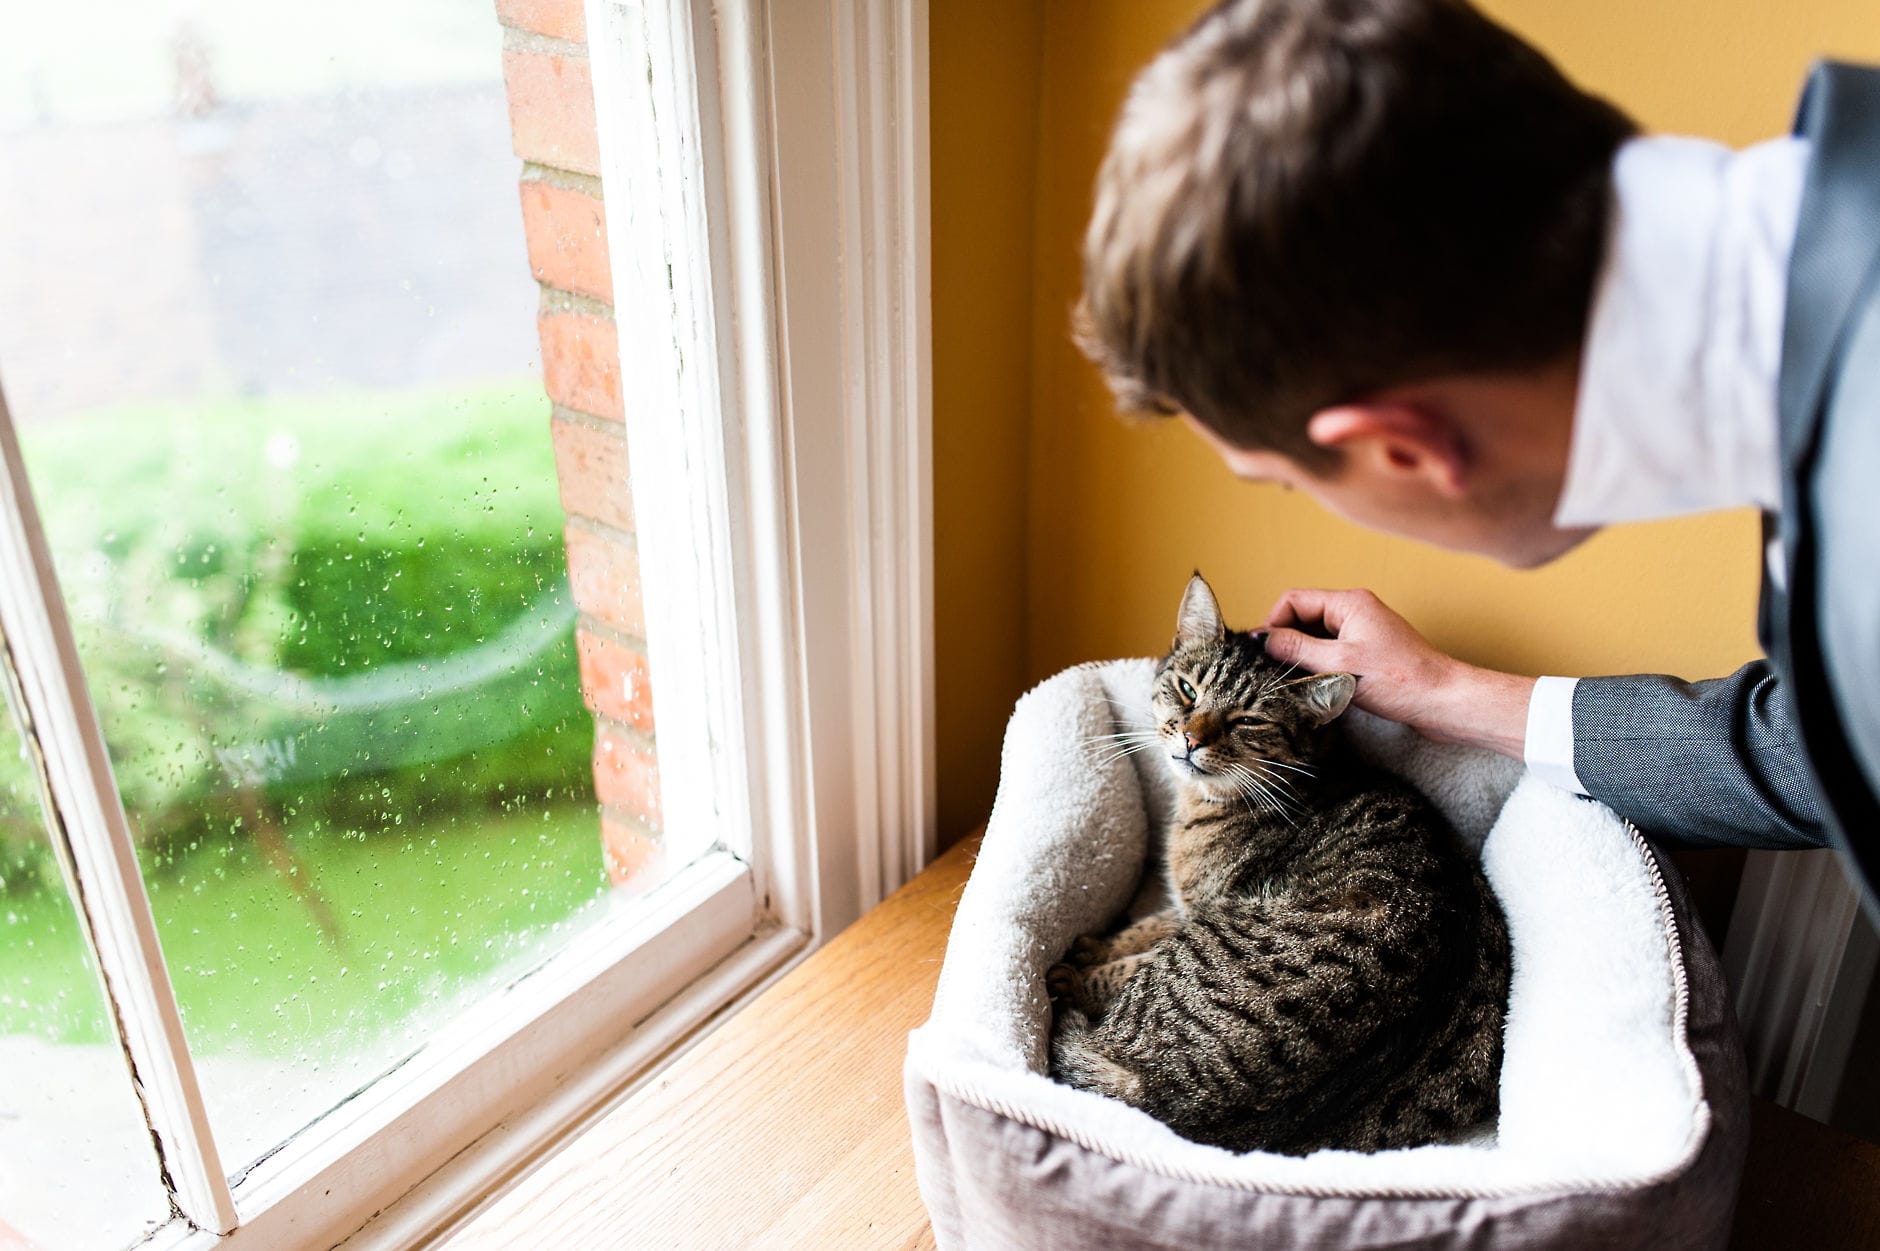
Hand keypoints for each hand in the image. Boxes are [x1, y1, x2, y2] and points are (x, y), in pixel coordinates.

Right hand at [1262, 588, 1533, 758]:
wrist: (1445, 702)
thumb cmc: (1401, 681)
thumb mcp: (1340, 664)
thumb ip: (1297, 650)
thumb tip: (1263, 640)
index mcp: (1350, 603)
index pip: (1294, 600)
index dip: (1274, 623)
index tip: (1263, 652)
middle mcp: (1355, 611)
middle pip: (1303, 617)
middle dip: (1286, 640)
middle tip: (1274, 669)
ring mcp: (1363, 632)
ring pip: (1316, 637)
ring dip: (1303, 656)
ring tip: (1295, 680)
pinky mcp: (1369, 653)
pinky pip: (1331, 652)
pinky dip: (1318, 666)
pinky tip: (1316, 686)